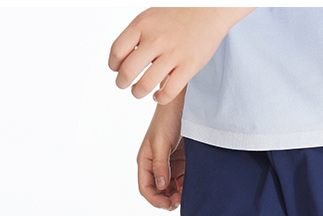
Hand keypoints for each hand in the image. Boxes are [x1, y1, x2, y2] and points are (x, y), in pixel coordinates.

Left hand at [109, 7, 254, 104]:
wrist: (209, 9)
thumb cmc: (178, 14)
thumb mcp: (151, 17)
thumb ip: (137, 35)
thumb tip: (122, 57)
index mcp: (143, 25)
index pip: (117, 51)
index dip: (113, 65)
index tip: (117, 69)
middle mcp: (156, 39)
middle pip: (127, 71)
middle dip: (122, 83)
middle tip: (125, 85)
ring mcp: (173, 54)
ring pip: (145, 85)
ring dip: (138, 92)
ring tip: (139, 92)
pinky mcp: (189, 66)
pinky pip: (168, 92)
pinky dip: (159, 99)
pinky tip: (158, 97)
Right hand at [137, 88, 185, 210]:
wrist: (184, 102)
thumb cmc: (167, 118)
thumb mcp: (161, 141)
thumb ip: (160, 165)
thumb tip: (161, 186)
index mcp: (146, 161)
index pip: (146, 188)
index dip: (155, 200)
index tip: (168, 204)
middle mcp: (156, 166)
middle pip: (159, 192)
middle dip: (168, 200)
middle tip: (180, 201)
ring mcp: (170, 165)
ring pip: (172, 189)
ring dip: (179, 195)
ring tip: (188, 195)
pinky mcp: (182, 163)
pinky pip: (183, 181)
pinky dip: (187, 187)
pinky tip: (193, 187)